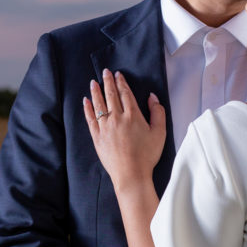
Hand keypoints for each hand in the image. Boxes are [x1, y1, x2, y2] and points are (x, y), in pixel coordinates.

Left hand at [83, 68, 165, 189]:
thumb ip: (158, 112)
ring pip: (99, 104)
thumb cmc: (147, 155)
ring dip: (96, 91)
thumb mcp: (160, 133)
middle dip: (108, 81)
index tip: (118, 75)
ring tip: (93, 82)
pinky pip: (90, 119)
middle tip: (105, 72)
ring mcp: (105, 127)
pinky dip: (88, 108)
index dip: (122, 82)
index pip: (126, 93)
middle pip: (111, 95)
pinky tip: (86, 101)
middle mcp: (117, 118)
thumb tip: (152, 97)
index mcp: (133, 115)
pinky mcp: (97, 137)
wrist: (131, 174)